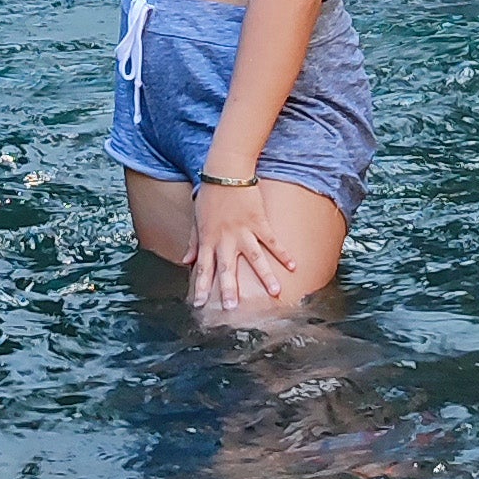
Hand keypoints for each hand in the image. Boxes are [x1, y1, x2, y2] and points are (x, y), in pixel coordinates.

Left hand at [189, 181, 294, 314]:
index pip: (203, 268)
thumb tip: (186, 261)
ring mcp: (244, 231)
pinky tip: (293, 266)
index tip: (199, 305)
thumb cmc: (209, 194)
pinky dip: (283, 253)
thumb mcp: (197, 219)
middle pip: (227, 268)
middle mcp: (225, 239)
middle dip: (229, 289)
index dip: (201, 287)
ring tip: (275, 292)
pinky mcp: (259, 221)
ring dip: (266, 276)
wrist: (226, 170)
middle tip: (232, 308)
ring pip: (255, 258)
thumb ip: (193, 242)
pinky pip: (272, 241)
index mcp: (208, 239)